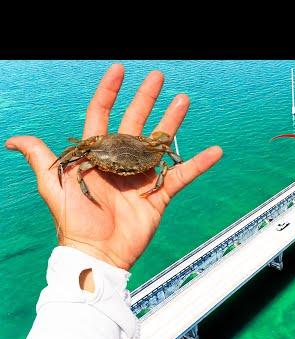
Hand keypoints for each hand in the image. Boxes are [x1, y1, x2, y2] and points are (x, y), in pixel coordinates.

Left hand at [5, 64, 222, 271]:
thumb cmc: (74, 220)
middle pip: (136, 122)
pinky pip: (181, 175)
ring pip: (159, 143)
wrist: (98, 252)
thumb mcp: (54, 186)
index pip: (103, 115)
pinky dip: (198, 164)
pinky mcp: (158, 194)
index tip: (119, 70)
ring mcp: (141, 176)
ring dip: (172, 122)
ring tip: (183, 101)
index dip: (110, 92)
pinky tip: (214, 152)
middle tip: (158, 78)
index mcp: (97, 154)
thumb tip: (13, 139)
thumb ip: (42, 159)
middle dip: (147, 98)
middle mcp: (121, 160)